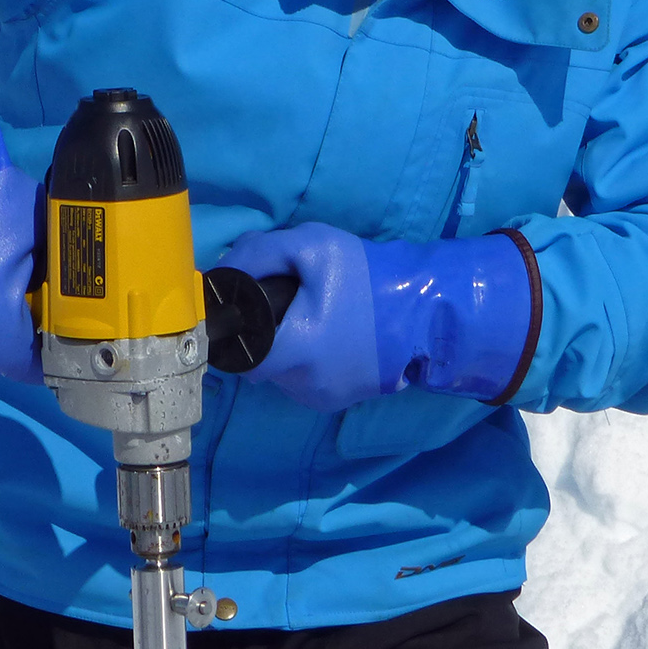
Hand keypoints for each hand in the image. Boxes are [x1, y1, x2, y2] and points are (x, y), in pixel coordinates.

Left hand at [217, 225, 537, 411]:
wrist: (425, 309)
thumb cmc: (368, 277)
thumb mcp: (312, 246)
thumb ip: (259, 252)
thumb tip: (222, 271)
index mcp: (293, 351)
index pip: (234, 355)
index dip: (229, 331)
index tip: (236, 310)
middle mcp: (303, 384)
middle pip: (255, 362)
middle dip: (260, 335)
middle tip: (279, 305)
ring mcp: (322, 398)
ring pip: (279, 374)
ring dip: (282, 350)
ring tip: (307, 318)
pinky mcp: (337, 402)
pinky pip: (302, 382)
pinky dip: (304, 361)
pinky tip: (324, 337)